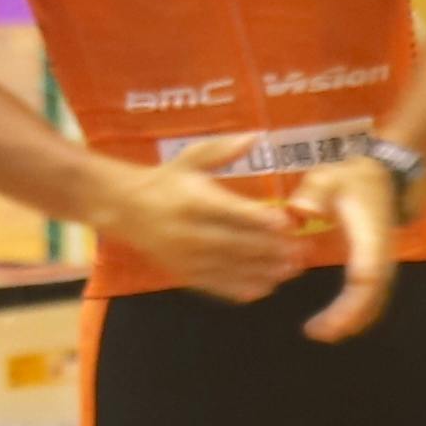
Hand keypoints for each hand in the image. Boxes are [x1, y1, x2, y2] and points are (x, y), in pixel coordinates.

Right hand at [89, 160, 329, 305]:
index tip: (287, 223)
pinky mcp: (182, 274)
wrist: (124, 208)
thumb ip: (223, 149)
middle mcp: (188, 231)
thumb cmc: (166, 180)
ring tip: (291, 271)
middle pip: (235, 244)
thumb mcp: (190, 159)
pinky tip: (265, 287)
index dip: (260, 219)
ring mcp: (185, 256)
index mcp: (192, 199)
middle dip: (270, 250)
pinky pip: (215, 285)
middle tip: (301, 252)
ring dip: (263, 271)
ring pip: (229, 268)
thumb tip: (256, 136)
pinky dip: (241, 289)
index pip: (231, 211)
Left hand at [299, 154, 405, 342]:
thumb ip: (315, 191)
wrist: (385, 175)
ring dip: (352, 320)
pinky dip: (356, 311)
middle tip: (316, 333)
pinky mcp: (378, 265)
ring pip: (375, 300)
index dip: (350, 304)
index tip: (327, 321)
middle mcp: (382, 256)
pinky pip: (372, 295)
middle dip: (348, 319)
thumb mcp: (331, 176)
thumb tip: (300, 210)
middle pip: (373, 297)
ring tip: (320, 332)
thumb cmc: (354, 179)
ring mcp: (383, 262)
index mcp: (370, 238)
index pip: (367, 278)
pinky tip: (333, 321)